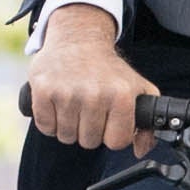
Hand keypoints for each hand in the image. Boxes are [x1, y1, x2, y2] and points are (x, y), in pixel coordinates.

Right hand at [25, 5, 155, 152]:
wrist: (78, 38)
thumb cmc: (108, 69)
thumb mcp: (137, 89)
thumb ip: (147, 123)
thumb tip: (140, 150)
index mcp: (121, 95)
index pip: (116, 142)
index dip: (112, 134)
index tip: (109, 120)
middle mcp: (95, 94)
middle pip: (89, 142)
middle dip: (90, 130)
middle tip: (90, 108)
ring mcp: (67, 93)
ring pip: (66, 137)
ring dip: (69, 126)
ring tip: (74, 104)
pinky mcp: (43, 91)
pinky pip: (46, 127)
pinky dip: (50, 121)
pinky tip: (58, 103)